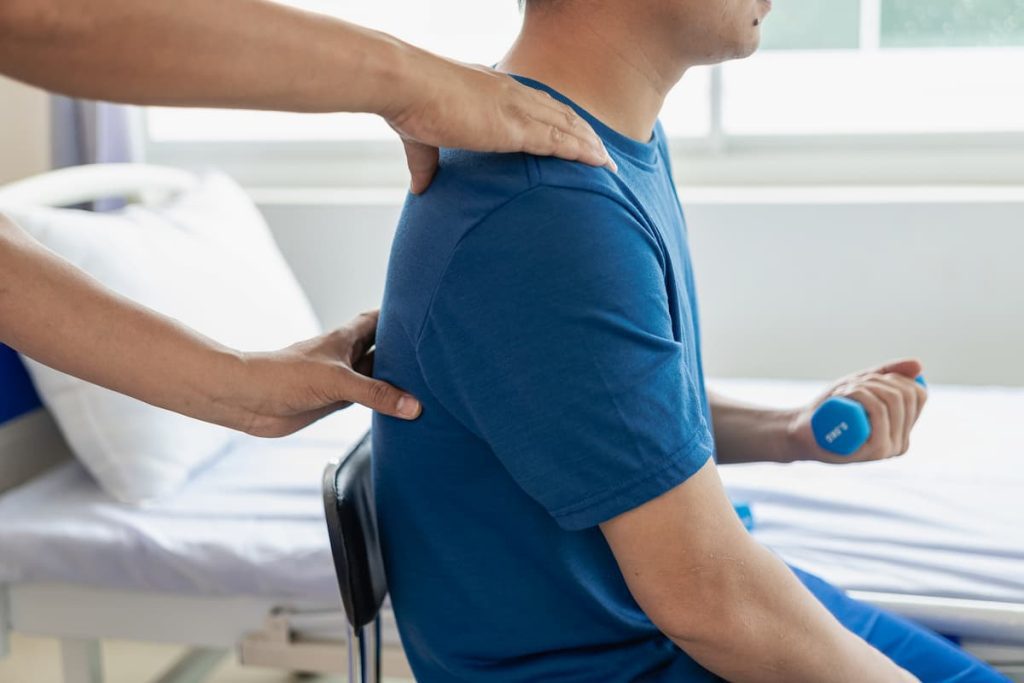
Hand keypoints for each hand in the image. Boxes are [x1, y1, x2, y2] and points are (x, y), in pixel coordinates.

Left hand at [232, 311, 420, 436]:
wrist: (248, 400)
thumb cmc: (283, 376)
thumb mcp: (337, 381)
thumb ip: (376, 393)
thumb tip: (414, 406)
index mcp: (347, 338)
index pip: (380, 319)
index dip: (402, 314)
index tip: (427, 313)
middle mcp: (348, 356)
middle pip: (386, 348)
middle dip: (408, 350)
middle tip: (439, 353)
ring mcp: (343, 379)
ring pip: (380, 376)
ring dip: (399, 380)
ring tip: (431, 383)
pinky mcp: (337, 400)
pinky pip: (369, 399)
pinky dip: (386, 403)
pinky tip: (402, 409)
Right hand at [383, 46, 615, 193]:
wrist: (405, 85)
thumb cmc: (408, 103)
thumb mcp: (419, 136)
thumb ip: (425, 163)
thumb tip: (420, 187)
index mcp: (491, 89)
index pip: (534, 103)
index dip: (556, 118)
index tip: (572, 133)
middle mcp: (510, 93)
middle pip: (559, 113)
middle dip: (583, 132)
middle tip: (602, 150)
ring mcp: (516, 108)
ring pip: (566, 126)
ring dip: (590, 144)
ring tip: (609, 162)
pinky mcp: (514, 127)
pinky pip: (559, 141)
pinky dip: (583, 151)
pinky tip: (600, 161)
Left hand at [787, 359, 927, 462]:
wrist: (800, 429)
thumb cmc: (830, 408)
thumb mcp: (861, 385)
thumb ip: (887, 374)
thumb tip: (918, 365)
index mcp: (904, 430)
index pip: (918, 393)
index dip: (894, 377)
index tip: (867, 380)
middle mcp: (902, 443)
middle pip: (905, 395)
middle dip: (874, 380)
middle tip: (848, 386)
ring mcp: (890, 449)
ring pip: (890, 401)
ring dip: (863, 386)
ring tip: (841, 393)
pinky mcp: (876, 451)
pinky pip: (880, 412)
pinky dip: (861, 395)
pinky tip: (843, 396)